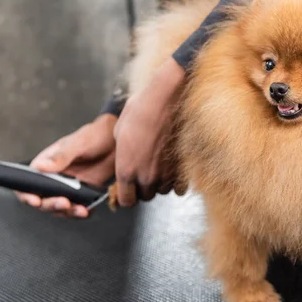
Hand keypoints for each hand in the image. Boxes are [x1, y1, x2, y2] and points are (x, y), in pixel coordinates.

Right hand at [15, 114, 116, 217]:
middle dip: (51, 205)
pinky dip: (81, 212)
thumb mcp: (78, 143)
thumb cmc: (94, 136)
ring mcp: (68, 188)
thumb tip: (40, 166)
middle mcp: (53, 179)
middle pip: (43, 200)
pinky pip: (78, 208)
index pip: (26, 184)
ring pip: (60, 208)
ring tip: (80, 210)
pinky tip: (88, 210)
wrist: (116, 142)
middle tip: (64, 203)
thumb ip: (61, 156)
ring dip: (68, 212)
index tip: (35, 201)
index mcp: (45, 165)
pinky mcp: (82, 194)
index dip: (26, 195)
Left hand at [113, 57, 184, 206]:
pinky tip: (174, 169)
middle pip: (145, 197)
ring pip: (163, 191)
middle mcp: (146, 177)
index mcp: (126, 170)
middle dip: (144, 187)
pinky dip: (177, 181)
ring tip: (161, 165)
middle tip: (146, 171)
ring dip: (161, 183)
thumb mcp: (119, 130)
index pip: (126, 200)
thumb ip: (121, 152)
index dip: (126, 195)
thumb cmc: (142, 110)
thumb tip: (125, 155)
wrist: (167, 100)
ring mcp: (166, 175)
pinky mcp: (182, 169)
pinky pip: (179, 187)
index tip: (129, 189)